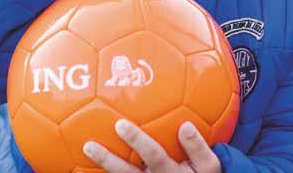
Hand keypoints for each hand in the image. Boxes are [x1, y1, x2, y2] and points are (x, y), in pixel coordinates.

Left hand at [83, 119, 221, 172]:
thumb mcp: (210, 166)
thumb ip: (198, 147)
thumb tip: (185, 126)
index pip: (152, 155)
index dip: (137, 141)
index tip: (119, 125)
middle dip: (108, 160)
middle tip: (88, 146)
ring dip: (103, 168)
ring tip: (84, 152)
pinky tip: (82, 170)